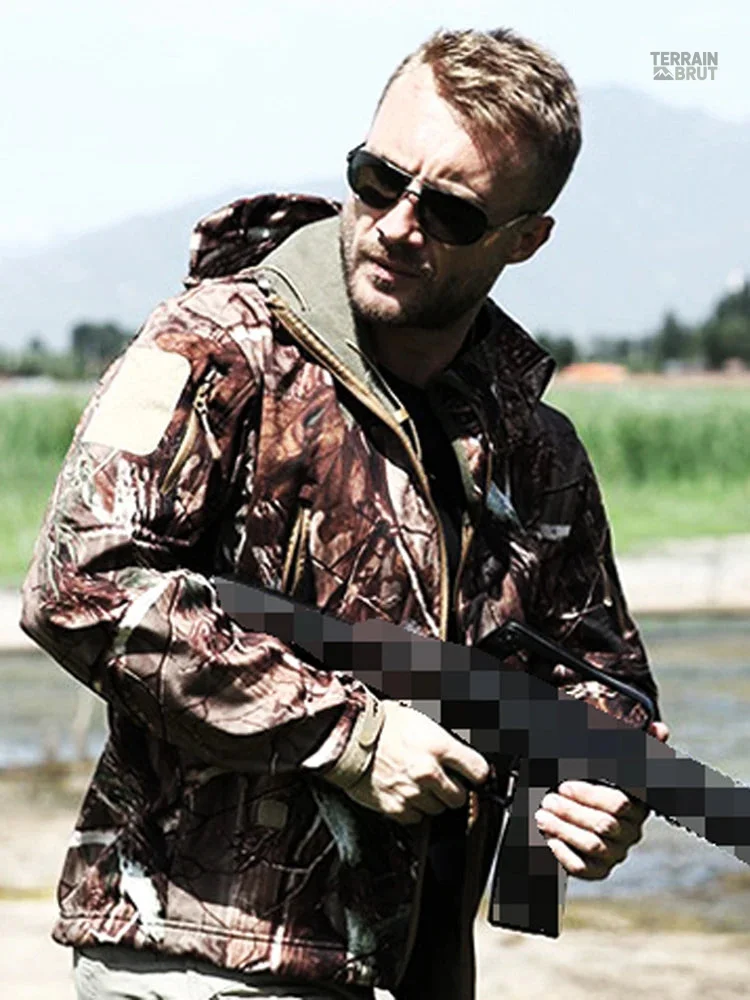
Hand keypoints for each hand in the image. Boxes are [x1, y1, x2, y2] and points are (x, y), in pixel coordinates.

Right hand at [345, 702, 488, 824]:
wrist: (347, 737)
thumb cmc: (380, 724)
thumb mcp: (419, 722)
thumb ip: (441, 743)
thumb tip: (458, 758)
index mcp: (438, 746)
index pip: (478, 771)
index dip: (475, 774)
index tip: (471, 775)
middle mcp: (428, 772)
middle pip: (459, 796)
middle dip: (452, 789)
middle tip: (439, 779)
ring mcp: (412, 792)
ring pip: (437, 809)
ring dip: (431, 800)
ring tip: (416, 783)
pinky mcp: (395, 807)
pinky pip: (416, 818)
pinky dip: (412, 809)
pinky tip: (403, 792)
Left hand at [535, 720, 669, 878]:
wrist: (573, 810)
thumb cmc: (590, 782)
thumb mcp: (606, 762)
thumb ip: (633, 745)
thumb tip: (661, 729)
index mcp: (636, 804)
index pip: (619, 803)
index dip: (590, 795)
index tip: (564, 784)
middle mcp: (630, 830)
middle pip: (604, 825)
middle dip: (572, 811)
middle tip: (549, 798)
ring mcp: (616, 852)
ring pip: (593, 845)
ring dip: (564, 829)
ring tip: (543, 814)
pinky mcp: (599, 869)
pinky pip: (584, 868)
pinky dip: (564, 853)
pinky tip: (549, 838)